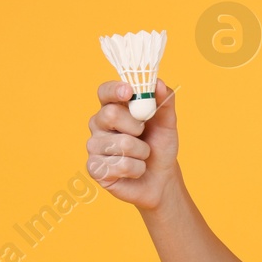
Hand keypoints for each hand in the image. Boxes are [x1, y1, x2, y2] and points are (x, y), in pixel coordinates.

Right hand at [86, 78, 178, 210]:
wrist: (161, 178)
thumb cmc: (160, 147)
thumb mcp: (168, 123)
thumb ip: (164, 101)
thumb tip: (159, 83)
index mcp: (113, 107)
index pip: (105, 92)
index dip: (115, 90)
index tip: (129, 92)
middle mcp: (98, 124)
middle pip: (110, 114)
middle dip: (136, 126)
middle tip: (143, 133)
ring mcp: (94, 146)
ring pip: (121, 144)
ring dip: (142, 152)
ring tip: (142, 156)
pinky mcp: (94, 168)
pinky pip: (120, 165)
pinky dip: (136, 169)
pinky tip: (134, 170)